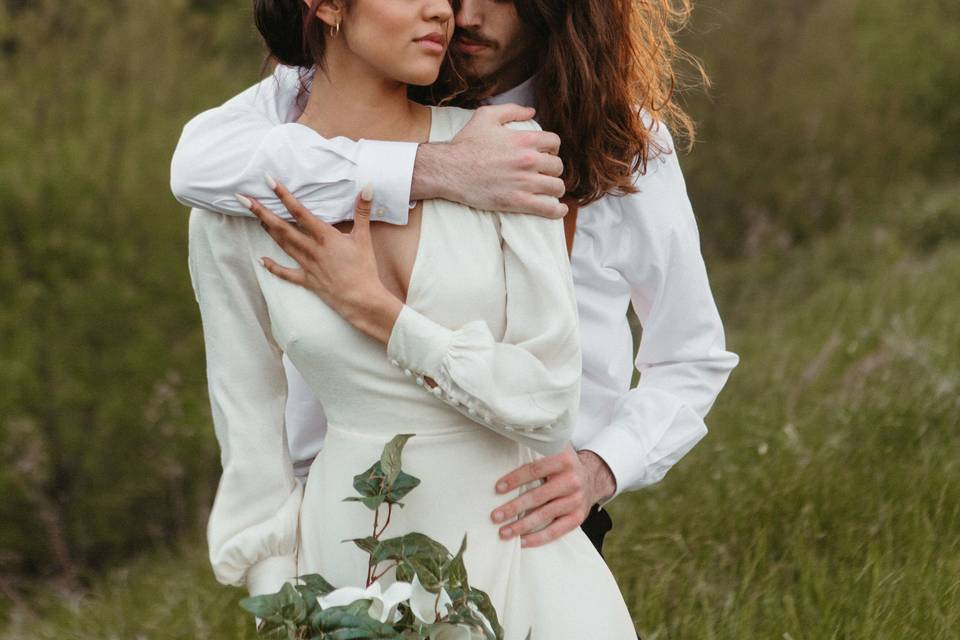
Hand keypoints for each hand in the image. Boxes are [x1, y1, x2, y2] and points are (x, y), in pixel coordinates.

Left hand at [237, 178, 403, 343]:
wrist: (361, 299)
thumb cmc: (364, 268)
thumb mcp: (364, 237)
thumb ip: (363, 211)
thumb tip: (368, 187)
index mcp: (324, 236)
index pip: (299, 212)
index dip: (283, 195)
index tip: (269, 181)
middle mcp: (311, 249)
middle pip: (282, 228)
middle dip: (262, 212)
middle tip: (243, 199)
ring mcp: (307, 265)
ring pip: (282, 245)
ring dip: (267, 231)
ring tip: (255, 217)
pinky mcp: (307, 280)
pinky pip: (286, 273)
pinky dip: (273, 267)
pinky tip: (261, 261)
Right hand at [413, 104, 567, 218]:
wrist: (449, 170)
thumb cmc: (465, 143)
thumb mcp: (486, 116)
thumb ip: (511, 110)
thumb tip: (532, 111)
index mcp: (524, 139)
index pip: (554, 142)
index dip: (552, 148)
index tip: (546, 154)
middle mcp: (528, 160)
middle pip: (557, 166)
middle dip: (553, 169)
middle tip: (544, 173)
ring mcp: (524, 182)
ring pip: (556, 186)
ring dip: (555, 188)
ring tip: (548, 190)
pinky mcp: (517, 202)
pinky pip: (548, 208)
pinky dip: (557, 210)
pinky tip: (559, 210)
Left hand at [490, 446, 616, 547]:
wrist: (591, 477)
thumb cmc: (561, 464)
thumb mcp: (554, 449)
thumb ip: (536, 446)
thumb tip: (506, 440)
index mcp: (564, 460)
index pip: (535, 470)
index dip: (515, 479)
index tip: (497, 489)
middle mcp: (572, 480)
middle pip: (537, 496)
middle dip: (513, 507)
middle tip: (495, 516)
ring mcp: (576, 500)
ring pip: (544, 515)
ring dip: (521, 526)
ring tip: (503, 532)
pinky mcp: (578, 517)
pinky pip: (556, 531)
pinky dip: (538, 538)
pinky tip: (522, 542)